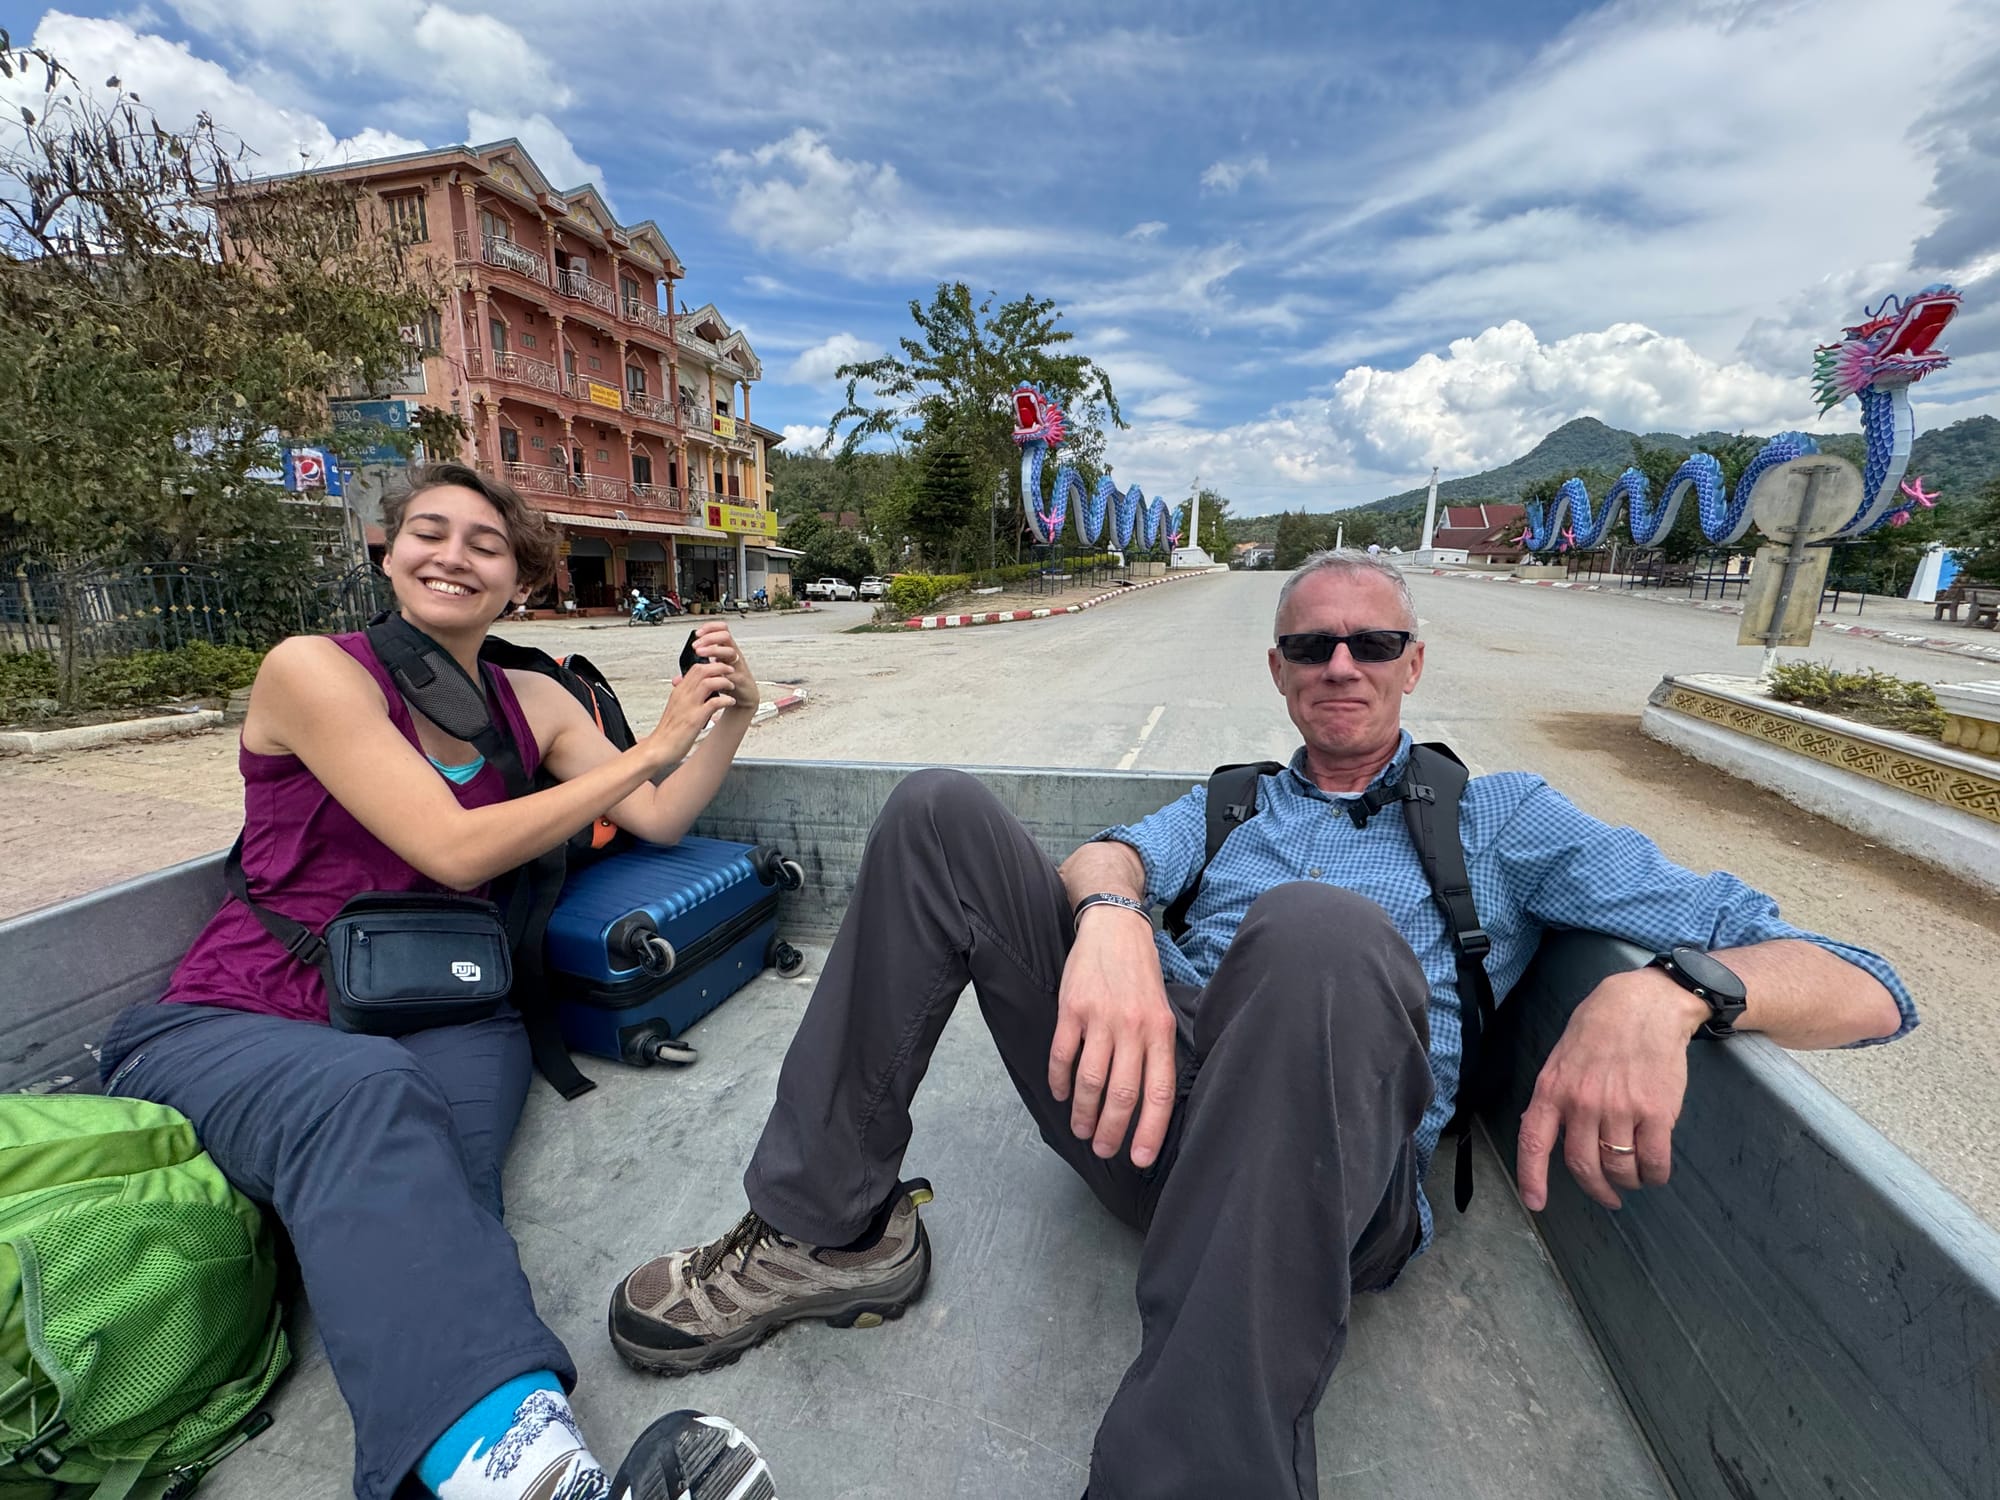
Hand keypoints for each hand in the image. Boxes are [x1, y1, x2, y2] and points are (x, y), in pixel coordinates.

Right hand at [648, 659, 737, 762]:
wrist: (658, 749)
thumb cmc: (668, 732)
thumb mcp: (676, 708)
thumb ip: (687, 698)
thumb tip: (699, 692)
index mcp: (679, 691)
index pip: (695, 668)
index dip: (711, 664)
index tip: (721, 667)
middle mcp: (683, 695)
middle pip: (702, 670)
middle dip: (720, 667)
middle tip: (730, 671)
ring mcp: (689, 706)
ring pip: (708, 682)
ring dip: (724, 681)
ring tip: (731, 686)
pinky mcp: (695, 719)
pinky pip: (714, 703)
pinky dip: (725, 700)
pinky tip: (730, 702)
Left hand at [690, 622, 758, 711]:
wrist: (745, 697)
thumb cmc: (729, 683)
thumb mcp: (709, 675)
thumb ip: (694, 675)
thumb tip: (677, 679)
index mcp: (724, 650)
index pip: (721, 629)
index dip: (710, 627)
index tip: (697, 633)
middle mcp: (732, 655)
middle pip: (725, 636)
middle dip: (709, 638)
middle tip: (696, 646)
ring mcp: (737, 665)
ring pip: (729, 650)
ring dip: (713, 650)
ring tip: (701, 654)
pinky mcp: (740, 678)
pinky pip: (733, 672)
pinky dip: (722, 673)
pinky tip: (714, 676)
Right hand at [1049, 906, 1177, 1166]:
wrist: (1114, 928)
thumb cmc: (1140, 975)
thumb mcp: (1161, 1010)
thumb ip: (1156, 1051)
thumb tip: (1150, 1102)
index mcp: (1160, 1032)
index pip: (1158, 1093)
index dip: (1149, 1131)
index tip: (1138, 1159)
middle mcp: (1133, 1028)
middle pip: (1122, 1094)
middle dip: (1111, 1130)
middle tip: (1102, 1148)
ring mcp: (1101, 1018)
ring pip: (1090, 1081)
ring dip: (1083, 1112)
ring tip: (1080, 1129)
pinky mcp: (1072, 1009)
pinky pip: (1063, 1055)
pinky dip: (1059, 1081)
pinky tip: (1059, 1094)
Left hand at [1515, 970, 1708, 1211]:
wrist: (1645, 1005)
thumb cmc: (1599, 1028)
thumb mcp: (1562, 1058)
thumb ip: (1555, 1097)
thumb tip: (1548, 1134)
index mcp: (1553, 1089)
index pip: (1534, 1143)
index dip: (1532, 1178)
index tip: (1536, 1202)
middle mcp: (1583, 1103)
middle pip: (1583, 1166)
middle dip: (1596, 1190)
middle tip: (1608, 1197)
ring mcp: (1621, 1109)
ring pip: (1620, 1168)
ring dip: (1628, 1182)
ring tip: (1634, 1178)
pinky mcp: (1657, 1112)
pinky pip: (1654, 1161)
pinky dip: (1655, 1174)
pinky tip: (1654, 1171)